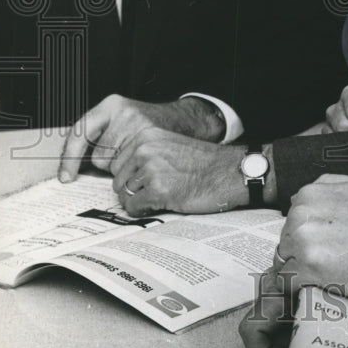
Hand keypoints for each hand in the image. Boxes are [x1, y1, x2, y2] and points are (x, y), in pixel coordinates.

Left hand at [101, 129, 247, 215]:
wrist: (229, 172)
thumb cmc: (203, 163)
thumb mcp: (170, 147)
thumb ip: (146, 154)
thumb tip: (123, 177)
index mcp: (146, 136)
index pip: (117, 163)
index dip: (131, 177)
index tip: (145, 182)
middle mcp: (145, 150)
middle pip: (119, 180)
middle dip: (133, 191)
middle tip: (153, 193)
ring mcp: (151, 170)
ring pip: (124, 195)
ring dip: (139, 201)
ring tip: (160, 198)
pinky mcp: (158, 190)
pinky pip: (133, 208)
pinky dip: (143, 211)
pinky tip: (161, 204)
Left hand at [239, 176, 347, 347]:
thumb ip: (327, 188)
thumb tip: (303, 199)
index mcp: (311, 194)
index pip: (291, 221)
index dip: (306, 238)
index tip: (320, 250)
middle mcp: (302, 214)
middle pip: (285, 243)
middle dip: (301, 257)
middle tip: (328, 266)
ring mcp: (303, 242)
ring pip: (283, 265)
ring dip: (300, 275)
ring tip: (326, 280)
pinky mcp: (308, 269)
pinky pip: (287, 285)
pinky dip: (299, 291)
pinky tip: (320, 290)